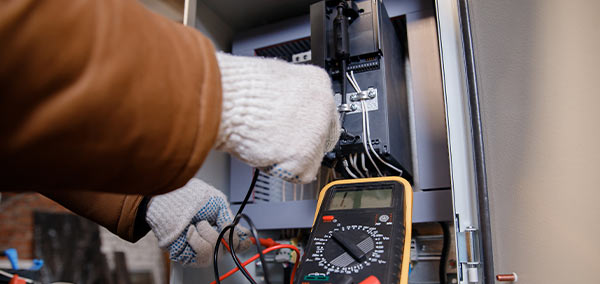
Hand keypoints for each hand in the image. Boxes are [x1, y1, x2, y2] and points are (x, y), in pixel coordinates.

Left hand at [145, 178, 250, 266]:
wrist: (168, 203)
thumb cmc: (188, 198)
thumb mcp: (217, 202)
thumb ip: (230, 219)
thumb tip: (240, 234)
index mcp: (222, 225)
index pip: (238, 240)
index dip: (243, 241)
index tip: (244, 239)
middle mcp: (214, 239)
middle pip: (232, 248)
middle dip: (222, 233)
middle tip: (210, 222)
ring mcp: (202, 249)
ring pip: (218, 251)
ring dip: (207, 233)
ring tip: (197, 224)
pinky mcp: (191, 256)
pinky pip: (204, 255)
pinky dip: (197, 240)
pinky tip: (190, 232)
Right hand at [215, 53, 339, 182]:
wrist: (226, 102)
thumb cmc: (238, 89)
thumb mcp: (273, 79)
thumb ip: (289, 95)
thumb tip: (288, 105)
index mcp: (316, 82)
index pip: (325, 113)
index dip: (307, 128)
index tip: (299, 133)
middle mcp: (323, 105)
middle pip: (320, 139)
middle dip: (300, 146)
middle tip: (278, 142)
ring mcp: (315, 131)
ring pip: (311, 160)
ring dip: (289, 160)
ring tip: (267, 144)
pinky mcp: (304, 155)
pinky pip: (299, 174)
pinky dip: (282, 170)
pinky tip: (267, 153)